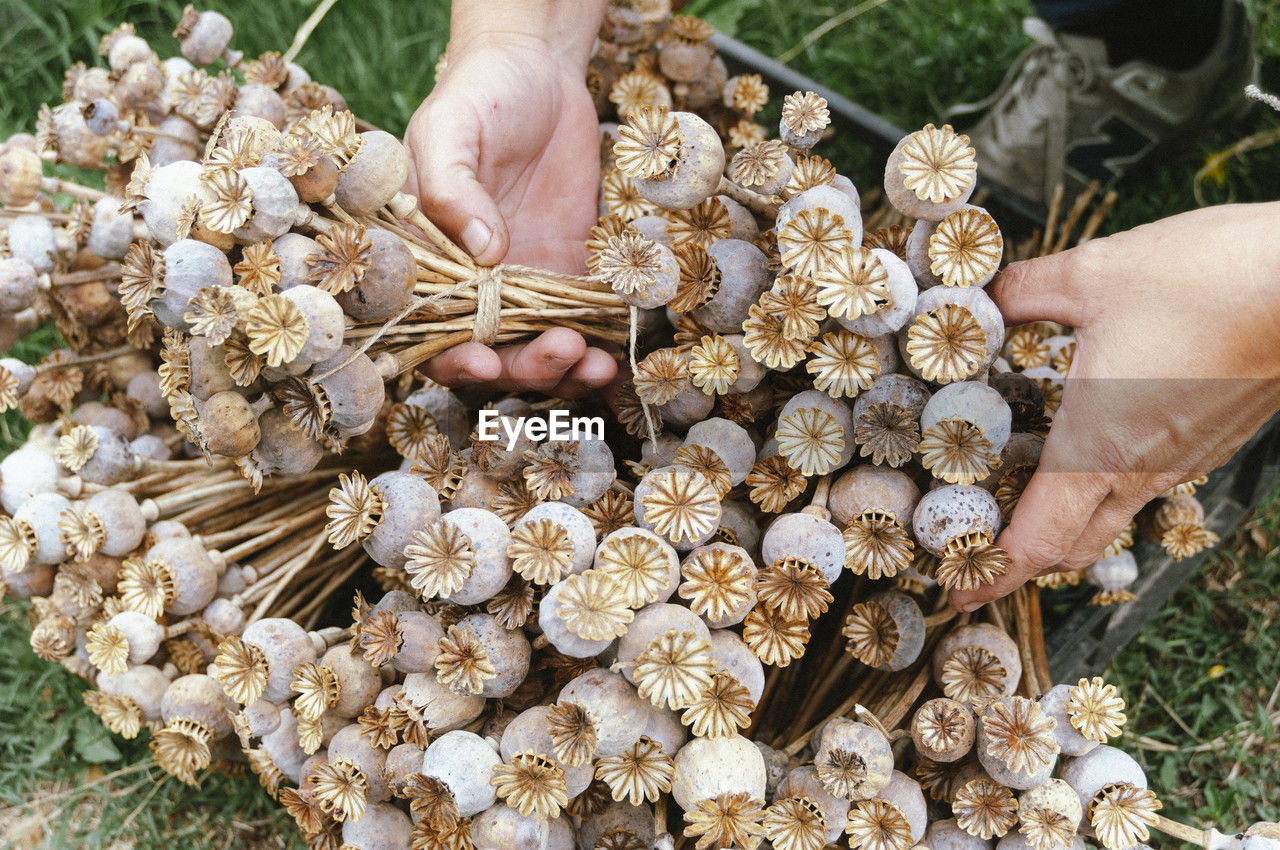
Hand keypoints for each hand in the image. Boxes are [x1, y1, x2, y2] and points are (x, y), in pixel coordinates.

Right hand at [404, 28, 615, 397]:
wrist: (540, 72)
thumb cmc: (480, 94)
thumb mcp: (451, 129)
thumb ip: (451, 187)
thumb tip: (484, 250)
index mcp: (427, 259)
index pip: (429, 330)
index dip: (452, 360)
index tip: (485, 363)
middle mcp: (473, 284)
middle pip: (492, 353)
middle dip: (526, 367)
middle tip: (563, 351)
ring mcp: (525, 283)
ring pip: (539, 349)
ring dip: (566, 370)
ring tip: (597, 366)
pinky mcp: (570, 272)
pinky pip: (583, 322)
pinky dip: (598, 345)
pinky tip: (616, 352)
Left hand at [951, 203, 1279, 610]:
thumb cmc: (1207, 279)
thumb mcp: (1091, 275)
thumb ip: (1023, 293)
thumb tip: (980, 298)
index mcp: (1099, 450)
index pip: (1035, 541)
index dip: (991, 574)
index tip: (957, 594)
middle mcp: (1142, 472)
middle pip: (1071, 546)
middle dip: (1021, 558)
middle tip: (977, 545)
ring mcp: (1185, 461)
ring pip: (1112, 517)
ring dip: (1064, 522)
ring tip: (1021, 495)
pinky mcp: (1213, 439)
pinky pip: (1148, 484)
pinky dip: (1106, 487)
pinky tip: (1089, 444)